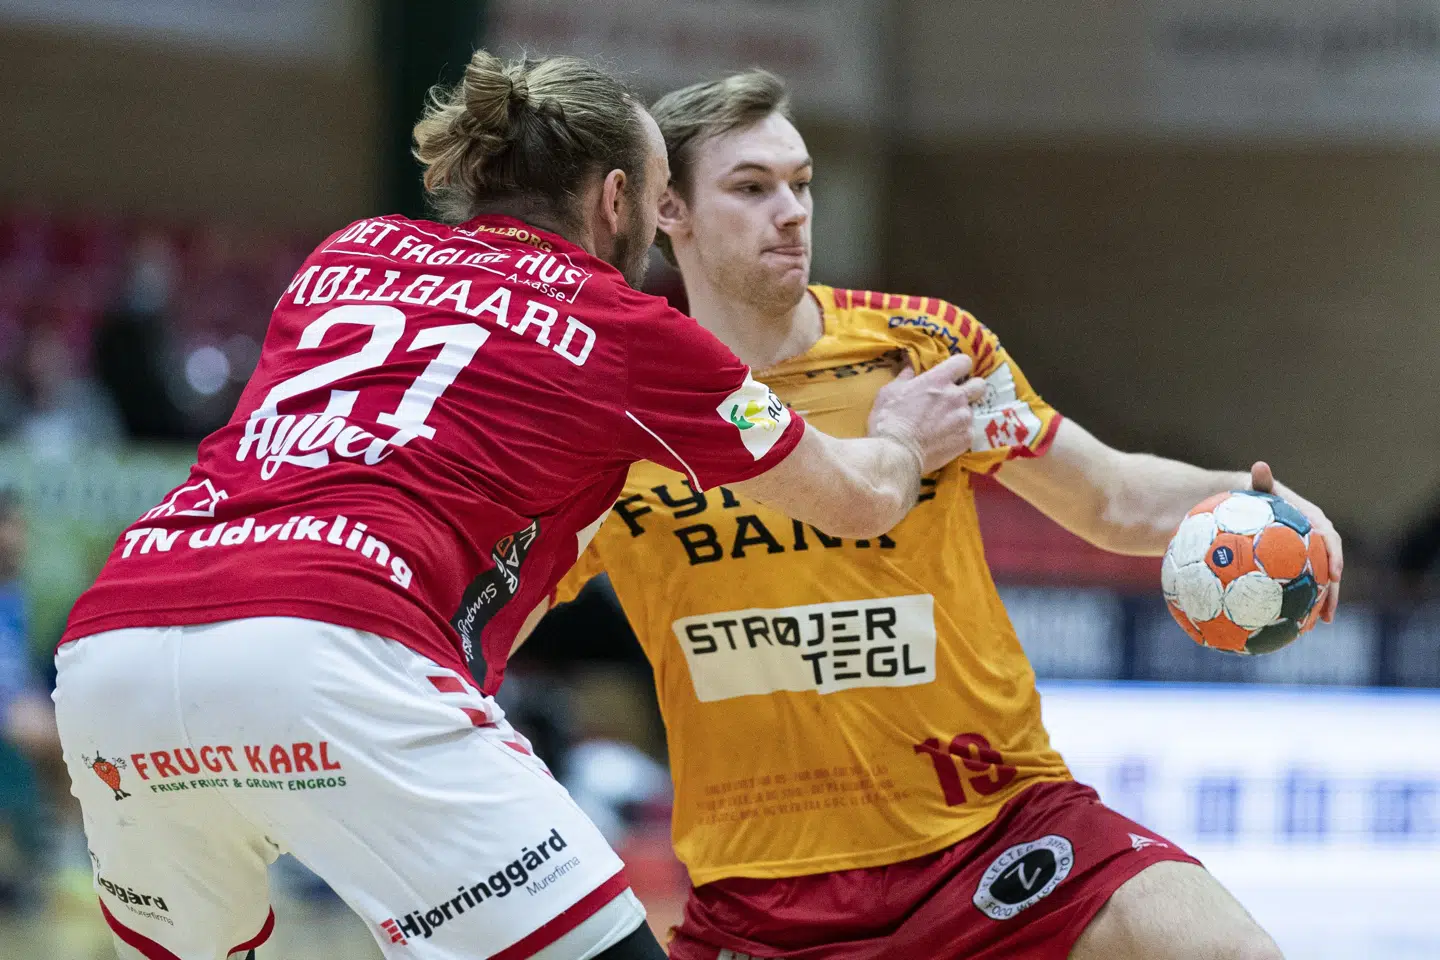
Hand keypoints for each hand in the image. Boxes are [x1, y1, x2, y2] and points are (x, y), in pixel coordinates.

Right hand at [868, 354, 987, 474]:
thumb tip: (910, 367)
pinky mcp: (966, 438)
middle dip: (971, 388)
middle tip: (956, 397)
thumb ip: (905, 377)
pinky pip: (969, 431)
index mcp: (938, 380)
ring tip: (943, 425)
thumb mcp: (889, 392)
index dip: (959, 367)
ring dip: (960, 414)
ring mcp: (963, 418)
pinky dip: (959, 433)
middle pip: (979, 385)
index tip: (953, 374)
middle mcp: (956, 396)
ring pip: (971, 411)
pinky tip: (943, 439)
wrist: (897, 453)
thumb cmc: (889, 420)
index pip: (963, 362)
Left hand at [1250, 461, 1341, 622]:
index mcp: (1311, 523)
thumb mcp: (1254, 489)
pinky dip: (1297, 605)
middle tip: (1330, 609)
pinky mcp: (1291, 570)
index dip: (1334, 556)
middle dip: (1333, 589)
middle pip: (1329, 566)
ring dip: (1320, 603)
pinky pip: (1297, 588)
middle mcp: (1313, 542)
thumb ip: (1260, 482)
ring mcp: (1304, 558)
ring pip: (1317, 581)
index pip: (1328, 539)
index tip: (1334, 574)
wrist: (1241, 510)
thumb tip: (1259, 466)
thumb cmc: (1248, 498)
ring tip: (1318, 624)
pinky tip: (1290, 625)